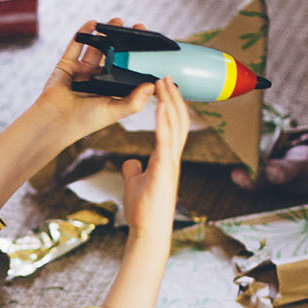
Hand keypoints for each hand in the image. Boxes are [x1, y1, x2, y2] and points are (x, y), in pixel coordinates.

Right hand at [33, 17, 154, 143]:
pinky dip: (83, 33)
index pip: (126, 70)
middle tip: (136, 27)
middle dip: (123, 41)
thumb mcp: (115, 111)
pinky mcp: (66, 65)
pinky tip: (93, 23)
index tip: (149, 45)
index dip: (137, 58)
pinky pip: (75, 46)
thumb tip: (152, 86)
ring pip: (95, 48)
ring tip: (117, 21)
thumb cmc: (86, 120)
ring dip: (105, 34)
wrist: (56, 120)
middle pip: (113, 55)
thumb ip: (135, 101)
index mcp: (109, 90)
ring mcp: (81, 71)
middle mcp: (96, 80)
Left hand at [119, 78, 184, 233]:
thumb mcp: (135, 183)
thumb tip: (129, 162)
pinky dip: (163, 122)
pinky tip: (160, 106)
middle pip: (177, 120)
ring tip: (164, 83)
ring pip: (175, 126)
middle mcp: (172, 157)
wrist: (148, 231)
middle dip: (172, 97)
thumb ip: (134, 170)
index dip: (170, 105)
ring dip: (170, 102)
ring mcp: (171, 163)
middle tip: (166, 76)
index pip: (172, 125)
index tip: (164, 87)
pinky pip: (166, 141)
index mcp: (166, 158)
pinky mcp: (165, 170)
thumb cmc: (144, 210)